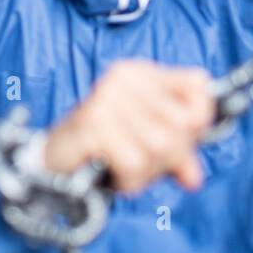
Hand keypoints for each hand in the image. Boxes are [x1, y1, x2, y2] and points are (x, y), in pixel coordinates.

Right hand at [43, 61, 213, 193]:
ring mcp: (107, 98)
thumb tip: (194, 178)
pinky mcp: (94, 123)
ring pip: (161, 146)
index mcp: (140, 72)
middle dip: (172, 154)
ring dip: (148, 170)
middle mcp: (124, 78)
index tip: (183, 140)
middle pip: (183, 122)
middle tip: (146, 161)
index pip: (198, 86)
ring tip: (126, 166)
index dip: (199, 121)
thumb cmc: (102, 146)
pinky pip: (135, 163)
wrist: (53, 158)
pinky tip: (114, 173)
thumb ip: (176, 153)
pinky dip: (129, 179)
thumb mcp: (146, 144)